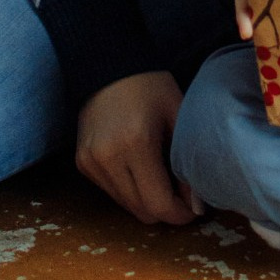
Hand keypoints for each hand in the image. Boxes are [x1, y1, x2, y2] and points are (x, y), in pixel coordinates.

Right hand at [74, 69, 196, 227]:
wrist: (108, 65)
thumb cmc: (150, 87)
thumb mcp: (178, 116)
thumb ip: (188, 161)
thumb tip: (197, 205)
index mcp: (136, 144)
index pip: (158, 203)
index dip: (180, 214)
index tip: (194, 209)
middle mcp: (108, 158)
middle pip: (141, 211)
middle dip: (166, 211)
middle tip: (182, 196)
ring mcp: (91, 162)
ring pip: (125, 205)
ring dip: (147, 202)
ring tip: (163, 180)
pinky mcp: (82, 163)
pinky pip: (111, 192)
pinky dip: (129, 190)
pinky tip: (140, 169)